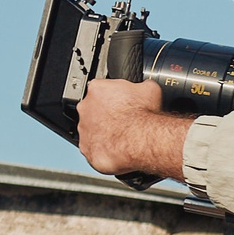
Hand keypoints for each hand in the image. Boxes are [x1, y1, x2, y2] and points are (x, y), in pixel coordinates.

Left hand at [76, 78, 191, 179]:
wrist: (141, 140)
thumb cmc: (143, 115)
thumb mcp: (150, 89)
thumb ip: (142, 85)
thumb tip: (145, 85)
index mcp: (98, 89)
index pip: (101, 90)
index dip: (114, 97)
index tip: (122, 103)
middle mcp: (85, 107)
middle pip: (93, 109)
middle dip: (106, 114)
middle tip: (122, 120)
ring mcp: (83, 128)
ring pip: (91, 129)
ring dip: (103, 132)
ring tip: (120, 136)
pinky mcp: (86, 147)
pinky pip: (92, 148)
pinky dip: (102, 149)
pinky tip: (116, 149)